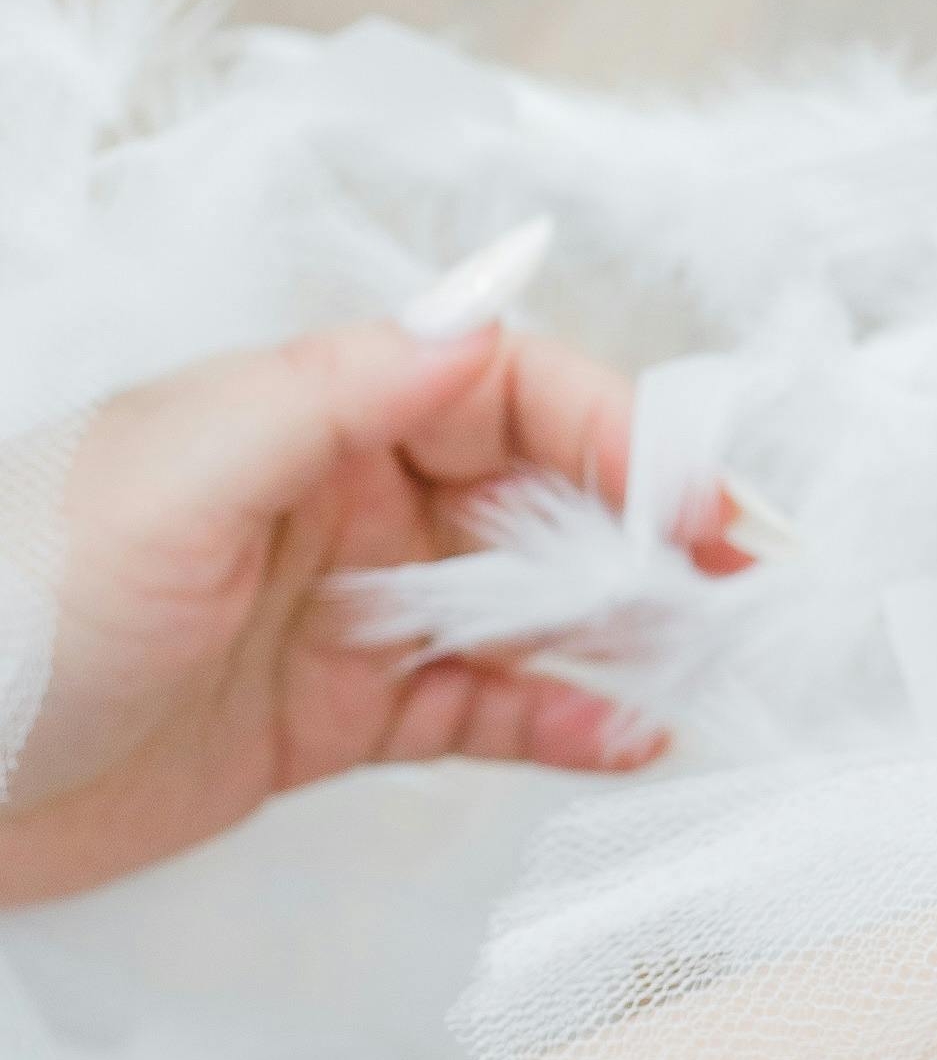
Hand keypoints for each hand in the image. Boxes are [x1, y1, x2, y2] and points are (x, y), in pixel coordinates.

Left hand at [0, 323, 679, 907]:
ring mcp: (345, 612)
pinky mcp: (334, 720)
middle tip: (741, 586)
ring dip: (621, 634)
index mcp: (307, 415)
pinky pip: (480, 710)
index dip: (610, 431)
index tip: (690, 499)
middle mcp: (340, 500)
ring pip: (525, 607)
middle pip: (535, 496)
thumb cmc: (16, 604)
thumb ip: (329, 396)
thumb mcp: (172, 474)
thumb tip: (477, 321)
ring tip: (702, 671)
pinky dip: (560, 721)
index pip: (500, 390)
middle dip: (646, 534)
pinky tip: (620, 737)